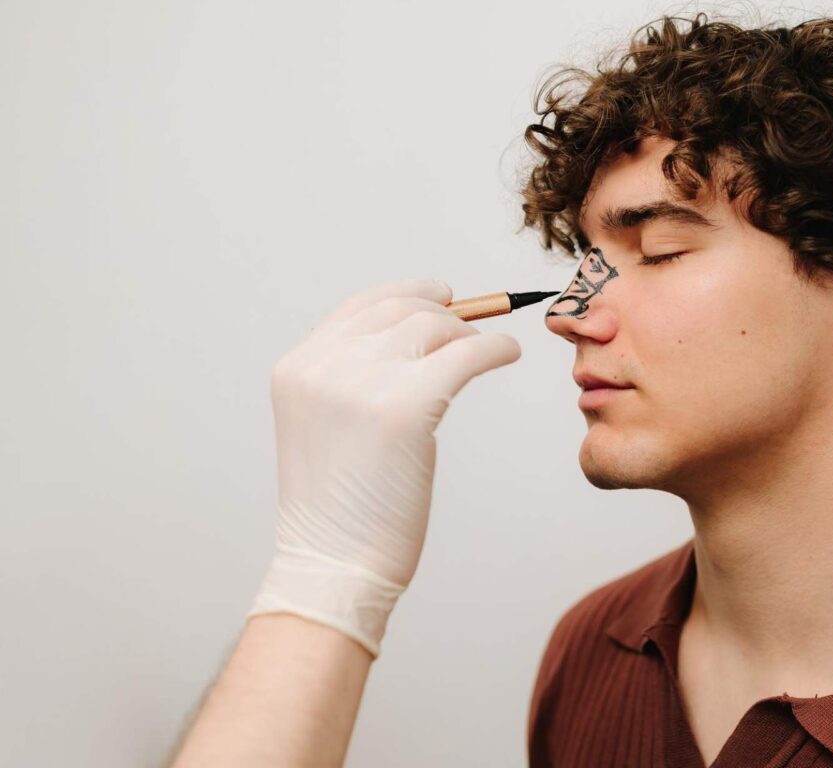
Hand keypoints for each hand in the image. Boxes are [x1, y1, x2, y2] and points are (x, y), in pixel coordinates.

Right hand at [247, 279, 521, 656]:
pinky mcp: (404, 407)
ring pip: (435, 328)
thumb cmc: (342, 509)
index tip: (441, 295)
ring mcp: (360, 384)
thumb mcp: (324, 427)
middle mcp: (322, 367)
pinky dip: (495, 348)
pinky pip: (466, 354)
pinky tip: (508, 354)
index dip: (407, 294)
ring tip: (486, 351)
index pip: (359, 307)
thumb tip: (418, 333)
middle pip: (401, 311)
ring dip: (469, 334)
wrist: (334, 566)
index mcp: (296, 368)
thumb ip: (349, 379)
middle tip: (471, 331)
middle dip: (444, 315)